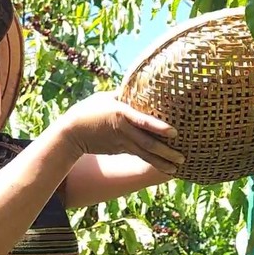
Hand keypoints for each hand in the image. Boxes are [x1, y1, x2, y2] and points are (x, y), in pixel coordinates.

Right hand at [60, 92, 184, 174]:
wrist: (71, 132)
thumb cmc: (89, 109)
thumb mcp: (106, 97)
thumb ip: (125, 95)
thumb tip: (141, 85)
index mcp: (121, 113)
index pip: (143, 121)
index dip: (158, 127)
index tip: (174, 132)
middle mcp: (123, 130)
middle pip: (148, 143)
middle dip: (166, 152)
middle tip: (182, 158)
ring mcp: (122, 143)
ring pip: (145, 154)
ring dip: (161, 162)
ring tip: (176, 168)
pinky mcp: (120, 150)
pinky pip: (139, 155)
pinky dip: (152, 161)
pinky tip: (164, 166)